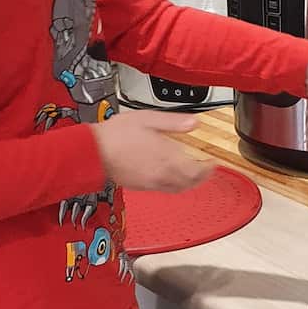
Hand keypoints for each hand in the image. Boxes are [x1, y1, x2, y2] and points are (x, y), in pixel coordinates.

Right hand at [92, 110, 212, 192]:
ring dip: (189, 183)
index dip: (208, 168)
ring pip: (178, 189)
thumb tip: (194, 123)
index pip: (197, 170)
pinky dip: (174, 185)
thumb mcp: (148, 118)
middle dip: (202, 177)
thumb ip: (174, 122)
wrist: (94, 152)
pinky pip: (164, 189)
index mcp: (167, 158)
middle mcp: (162, 174)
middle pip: (190, 183)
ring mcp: (151, 183)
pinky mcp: (141, 186)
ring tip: (193, 174)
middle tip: (207, 169)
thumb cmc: (117, 135)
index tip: (213, 162)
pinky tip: (172, 176)